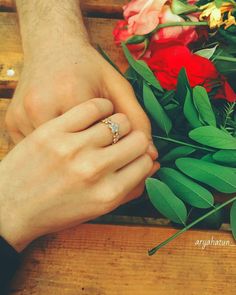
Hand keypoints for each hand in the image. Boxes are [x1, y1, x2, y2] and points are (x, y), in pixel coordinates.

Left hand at [0, 99, 157, 251]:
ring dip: (120, 122)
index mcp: (107, 194)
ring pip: (119, 121)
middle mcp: (93, 170)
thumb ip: (130, 190)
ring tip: (110, 126)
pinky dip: (101, 106)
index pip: (146, 162)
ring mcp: (72, 148)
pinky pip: (93, 107)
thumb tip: (154, 166)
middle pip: (138, 140)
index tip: (138, 153)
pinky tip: (97, 112)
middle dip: (136, 140)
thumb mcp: (97, 210)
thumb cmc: (57, 210)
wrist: (10, 206)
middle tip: (126, 139)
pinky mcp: (53, 130)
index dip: (145, 156)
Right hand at [5, 44, 156, 158]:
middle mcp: (41, 106)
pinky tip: (62, 141)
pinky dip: (54, 152)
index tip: (117, 134)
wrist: (51, 49)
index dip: (117, 141)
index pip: (105, 137)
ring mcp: (21, 117)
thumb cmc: (88, 68)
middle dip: (96, 152)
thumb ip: (137, 119)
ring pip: (57, 156)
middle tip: (100, 141)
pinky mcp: (11, 124)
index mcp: (72, 93)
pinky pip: (39, 151)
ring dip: (72, 155)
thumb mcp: (117, 87)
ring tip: (80, 140)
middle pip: (79, 150)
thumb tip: (152, 155)